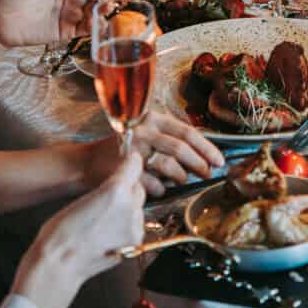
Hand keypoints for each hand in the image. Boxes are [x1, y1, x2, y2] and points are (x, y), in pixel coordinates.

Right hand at [11, 153, 144, 307]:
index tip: (127, 161)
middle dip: (128, 188)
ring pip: (138, 206)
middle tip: (107, 198)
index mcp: (115, 190)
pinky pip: (136, 223)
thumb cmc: (61, 232)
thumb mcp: (82, 198)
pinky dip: (127, 223)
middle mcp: (130, 207)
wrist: (58, 265)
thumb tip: (122, 175)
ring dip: (128, 207)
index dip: (129, 162)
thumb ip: (108, 185)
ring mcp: (135, 226)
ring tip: (103, 219)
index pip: (135, 164)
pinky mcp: (135, 241)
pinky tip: (108, 230)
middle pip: (138, 187)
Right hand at [85, 111, 224, 196]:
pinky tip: (161, 189)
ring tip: (183, 180)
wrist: (88, 163)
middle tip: (207, 174)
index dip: (207, 148)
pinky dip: (162, 188)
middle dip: (199, 164)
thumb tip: (207, 155)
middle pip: (181, 148)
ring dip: (182, 176)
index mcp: (153, 118)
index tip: (219, 161)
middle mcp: (143, 130)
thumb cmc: (126, 150)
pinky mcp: (124, 168)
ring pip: (169, 164)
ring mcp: (133, 148)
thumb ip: (173, 139)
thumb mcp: (149, 134)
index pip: (188, 132)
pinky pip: (154, 183)